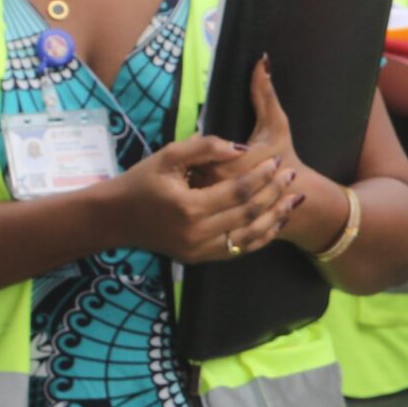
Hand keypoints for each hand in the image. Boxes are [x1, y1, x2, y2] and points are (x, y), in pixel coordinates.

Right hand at [107, 134, 295, 263]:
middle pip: (249, 214)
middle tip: (291, 175)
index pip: (239, 191)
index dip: (262, 175)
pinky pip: (238, 250)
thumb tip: (241, 148)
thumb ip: (205, 148)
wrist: (115, 218)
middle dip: (274, 193)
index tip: (277, 160)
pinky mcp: (200, 258)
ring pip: (249, 236)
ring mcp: (199, 250)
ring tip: (293, 199)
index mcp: (189, 207)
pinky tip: (275, 222)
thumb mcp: (168, 155)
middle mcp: (197, 234)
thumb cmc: (140, 182)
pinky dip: (260, 237)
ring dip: (274, 217)